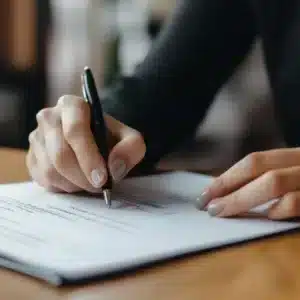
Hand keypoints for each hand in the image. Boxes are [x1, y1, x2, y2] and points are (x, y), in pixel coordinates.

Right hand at [26, 95, 145, 192]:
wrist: (94, 143)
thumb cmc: (110, 139)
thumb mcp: (129, 139)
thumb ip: (131, 148)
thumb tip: (114, 168)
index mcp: (72, 105)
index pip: (75, 130)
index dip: (89, 157)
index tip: (102, 179)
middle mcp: (48, 117)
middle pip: (60, 155)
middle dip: (83, 177)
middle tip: (99, 186)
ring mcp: (36, 138)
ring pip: (51, 170)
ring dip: (75, 184)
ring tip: (90, 182)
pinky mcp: (31, 157)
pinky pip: (43, 179)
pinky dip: (63, 187)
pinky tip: (76, 180)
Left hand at [196, 148, 299, 219]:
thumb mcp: (294, 176)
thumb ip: (269, 180)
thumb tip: (229, 194)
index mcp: (294, 157)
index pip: (253, 161)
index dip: (226, 177)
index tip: (205, 194)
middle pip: (256, 167)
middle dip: (226, 186)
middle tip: (208, 206)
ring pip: (273, 182)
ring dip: (242, 199)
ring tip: (223, 212)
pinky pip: (296, 202)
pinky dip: (278, 210)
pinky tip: (266, 217)